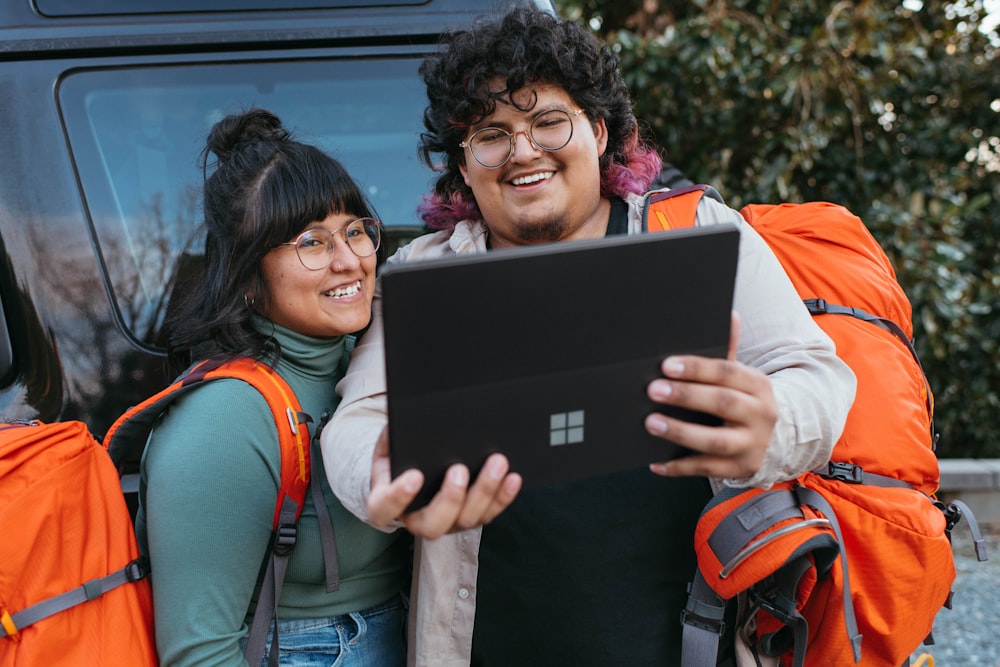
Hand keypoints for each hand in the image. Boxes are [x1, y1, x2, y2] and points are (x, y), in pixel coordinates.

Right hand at [366, 426, 522, 539]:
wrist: (413, 469)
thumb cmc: (399, 457)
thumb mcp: (389, 444)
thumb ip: (393, 436)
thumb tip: (409, 420)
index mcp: (386, 502)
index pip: (384, 508)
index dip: (397, 498)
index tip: (414, 476)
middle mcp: (417, 519)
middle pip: (433, 524)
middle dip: (451, 498)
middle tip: (460, 470)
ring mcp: (447, 522)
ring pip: (467, 520)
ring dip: (484, 493)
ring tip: (497, 463)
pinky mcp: (471, 517)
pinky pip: (489, 513)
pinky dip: (503, 497)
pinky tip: (512, 477)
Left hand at [643, 312, 776, 479]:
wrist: (774, 439)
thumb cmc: (743, 400)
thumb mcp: (740, 377)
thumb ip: (727, 350)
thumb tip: (729, 314)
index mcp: (757, 384)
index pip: (727, 372)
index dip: (696, 368)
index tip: (666, 365)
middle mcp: (760, 414)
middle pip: (722, 403)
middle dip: (685, 396)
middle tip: (652, 390)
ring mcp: (751, 445)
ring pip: (714, 441)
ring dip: (680, 432)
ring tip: (651, 423)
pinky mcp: (740, 469)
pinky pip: (706, 469)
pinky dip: (678, 467)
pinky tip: (654, 463)